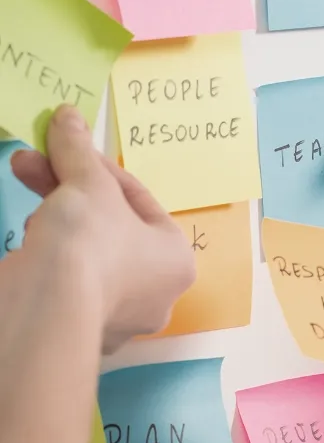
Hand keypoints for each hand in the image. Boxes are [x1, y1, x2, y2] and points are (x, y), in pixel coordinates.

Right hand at [8, 105, 194, 352]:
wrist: (45, 307)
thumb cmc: (91, 239)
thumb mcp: (87, 182)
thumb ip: (78, 150)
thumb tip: (68, 114)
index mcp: (177, 261)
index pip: (140, 202)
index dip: (101, 168)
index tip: (71, 147)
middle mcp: (155, 294)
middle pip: (109, 225)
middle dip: (68, 186)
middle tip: (34, 160)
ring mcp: (116, 317)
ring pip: (86, 250)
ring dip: (56, 213)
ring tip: (26, 183)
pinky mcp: (77, 328)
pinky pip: (67, 278)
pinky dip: (49, 251)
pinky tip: (30, 237)